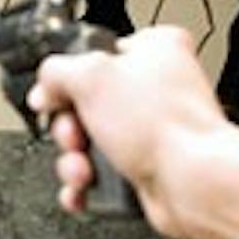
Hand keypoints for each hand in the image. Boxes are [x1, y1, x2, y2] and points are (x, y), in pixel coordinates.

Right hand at [28, 26, 238, 238]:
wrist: (193, 185)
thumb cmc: (165, 126)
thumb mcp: (90, 75)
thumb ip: (56, 71)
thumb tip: (45, 87)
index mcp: (154, 50)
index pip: (95, 52)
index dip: (69, 76)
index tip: (56, 92)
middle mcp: (156, 89)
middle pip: (85, 103)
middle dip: (68, 128)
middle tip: (76, 134)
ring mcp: (151, 132)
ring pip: (88, 143)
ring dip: (74, 160)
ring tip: (84, 168)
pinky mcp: (146, 169)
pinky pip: (99, 176)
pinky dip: (86, 186)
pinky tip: (85, 189)